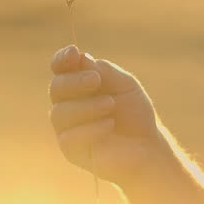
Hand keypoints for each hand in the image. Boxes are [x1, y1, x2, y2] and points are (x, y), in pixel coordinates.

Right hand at [48, 45, 165, 186]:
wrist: (147, 146)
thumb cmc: (134, 114)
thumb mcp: (125, 85)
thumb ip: (104, 71)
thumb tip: (81, 58)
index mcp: (78, 85)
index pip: (60, 69)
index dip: (62, 60)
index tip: (73, 53)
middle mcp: (68, 105)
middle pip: (56, 88)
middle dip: (75, 82)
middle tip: (96, 80)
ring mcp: (66, 128)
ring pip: (59, 113)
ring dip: (85, 106)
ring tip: (110, 104)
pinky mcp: (71, 150)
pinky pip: (69, 137)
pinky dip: (90, 128)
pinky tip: (109, 125)